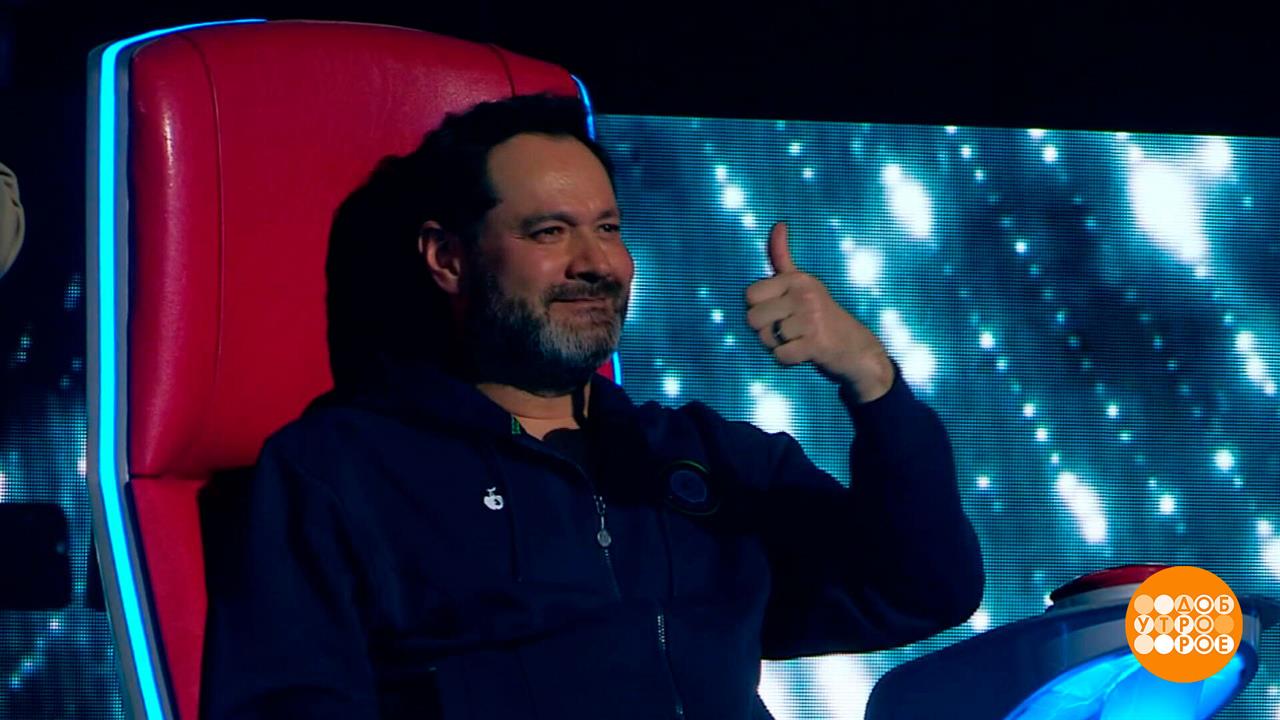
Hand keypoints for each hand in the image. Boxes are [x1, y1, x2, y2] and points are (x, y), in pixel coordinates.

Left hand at [745, 222, 894, 402]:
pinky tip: (804, 353)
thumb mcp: (804, 283)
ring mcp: (811, 318)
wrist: (859, 349)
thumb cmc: (823, 315)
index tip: (780, 311)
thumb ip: (783, 257)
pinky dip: (788, 360)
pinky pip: (780, 356)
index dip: (759, 309)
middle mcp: (805, 294)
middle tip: (789, 330)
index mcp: (797, 278)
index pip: (749, 295)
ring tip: (798, 340)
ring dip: (778, 346)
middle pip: (752, 319)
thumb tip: (778, 224)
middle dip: (766, 331)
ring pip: (765, 339)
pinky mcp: (816, 343)